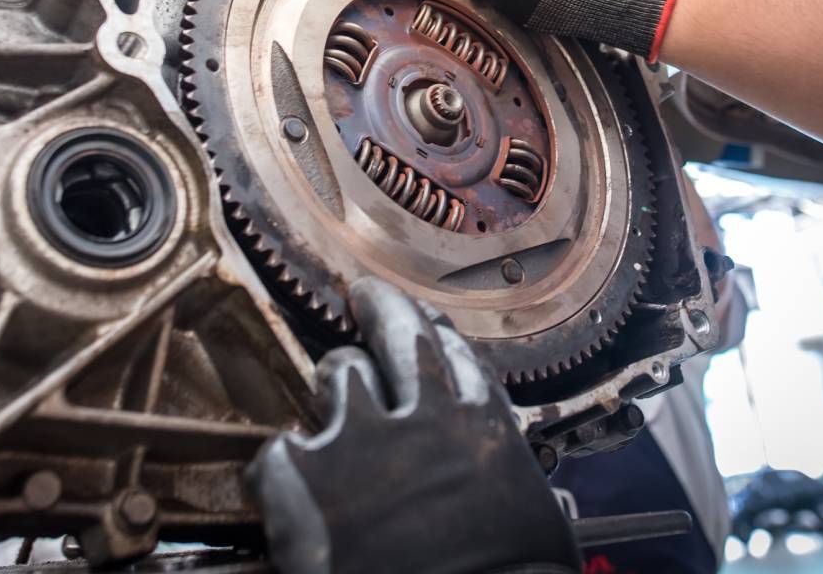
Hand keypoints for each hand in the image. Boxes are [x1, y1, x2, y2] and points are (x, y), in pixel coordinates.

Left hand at [246, 277, 580, 573]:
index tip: (424, 323)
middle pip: (399, 336)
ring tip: (329, 392)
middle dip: (382, 307)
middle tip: (365, 296)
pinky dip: (284, 463)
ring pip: (341, 373)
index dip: (435, 335)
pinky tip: (286, 477)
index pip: (457, 358)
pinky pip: (281, 447)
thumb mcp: (540, 526)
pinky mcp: (306, 473)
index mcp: (484, 431)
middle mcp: (425, 418)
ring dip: (336, 380)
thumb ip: (526, 492)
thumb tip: (540, 497)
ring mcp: (362, 438)